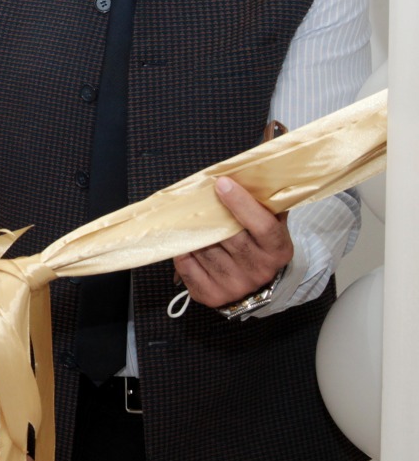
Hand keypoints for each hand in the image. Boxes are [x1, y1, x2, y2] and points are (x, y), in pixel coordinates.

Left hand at [172, 176, 292, 307]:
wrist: (257, 283)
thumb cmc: (260, 243)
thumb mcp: (272, 221)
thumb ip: (264, 199)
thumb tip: (250, 166)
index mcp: (278, 250)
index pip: (263, 225)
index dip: (242, 203)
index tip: (222, 183)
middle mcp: (258, 271)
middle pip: (228, 236)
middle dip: (210, 215)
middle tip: (199, 199)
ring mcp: (234, 286)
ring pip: (204, 249)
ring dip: (194, 232)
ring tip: (193, 221)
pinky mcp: (210, 295)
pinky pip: (186, 264)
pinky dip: (182, 250)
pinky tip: (188, 242)